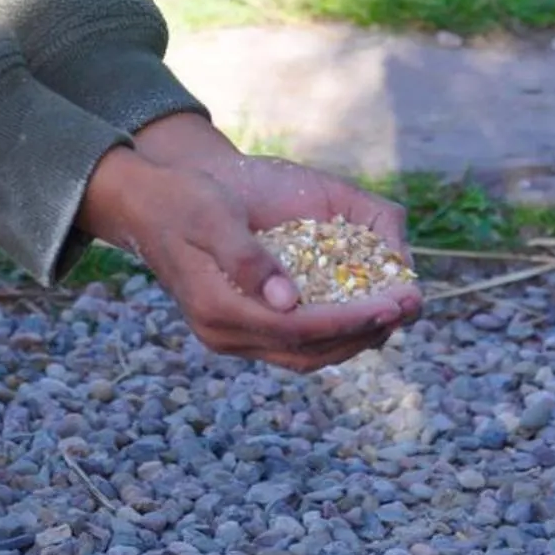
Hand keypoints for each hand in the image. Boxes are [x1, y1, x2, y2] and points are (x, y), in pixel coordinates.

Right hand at [78, 114, 420, 372]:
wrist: (145, 203)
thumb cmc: (182, 199)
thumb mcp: (214, 216)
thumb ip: (248, 259)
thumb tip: (289, 301)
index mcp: (218, 309)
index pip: (297, 329)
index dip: (349, 320)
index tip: (391, 305)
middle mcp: (223, 333)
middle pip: (307, 352)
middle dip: (362, 333)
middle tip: (409, 307)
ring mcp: (229, 335)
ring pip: (303, 355)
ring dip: (352, 338)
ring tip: (396, 312)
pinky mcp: (238, 326)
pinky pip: (293, 344)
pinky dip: (331, 332)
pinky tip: (359, 310)